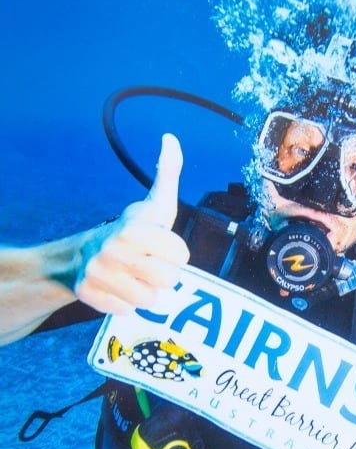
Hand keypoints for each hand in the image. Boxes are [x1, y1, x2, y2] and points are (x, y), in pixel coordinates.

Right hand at [74, 134, 189, 313]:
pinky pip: (128, 310)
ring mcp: (99, 273)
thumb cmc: (130, 231)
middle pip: (169, 280)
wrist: (80, 256)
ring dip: (146, 291)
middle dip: (163, 274)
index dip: (174, 253)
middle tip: (147, 264)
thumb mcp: (153, 204)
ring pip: (150, 300)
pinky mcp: (89, 294)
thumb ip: (168, 173)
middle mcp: (114, 249)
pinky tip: (118, 287)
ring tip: (133, 277)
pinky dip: (126, 303)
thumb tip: (171, 138)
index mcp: (134, 227)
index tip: (159, 246)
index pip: (181, 255)